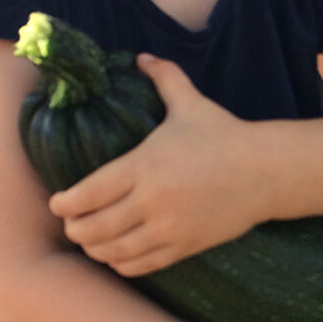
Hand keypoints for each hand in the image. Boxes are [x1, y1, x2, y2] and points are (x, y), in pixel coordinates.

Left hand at [48, 55, 267, 273]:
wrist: (266, 171)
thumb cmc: (224, 135)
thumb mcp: (190, 104)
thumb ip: (164, 78)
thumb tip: (142, 57)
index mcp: (144, 166)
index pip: (88, 193)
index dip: (65, 204)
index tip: (56, 204)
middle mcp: (151, 200)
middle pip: (95, 227)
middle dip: (75, 230)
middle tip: (70, 225)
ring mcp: (168, 227)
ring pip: (115, 251)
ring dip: (96, 250)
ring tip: (90, 243)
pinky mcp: (185, 246)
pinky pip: (142, 264)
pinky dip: (123, 264)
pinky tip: (117, 257)